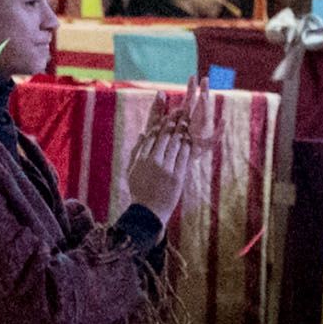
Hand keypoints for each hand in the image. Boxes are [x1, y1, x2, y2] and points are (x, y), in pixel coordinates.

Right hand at [117, 90, 207, 219]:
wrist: (148, 213)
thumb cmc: (140, 192)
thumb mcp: (133, 171)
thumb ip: (138, 151)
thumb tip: (143, 133)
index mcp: (141, 159)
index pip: (151, 136)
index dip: (160, 123)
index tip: (166, 114)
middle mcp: (152, 162)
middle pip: (163, 137)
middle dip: (172, 122)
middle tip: (180, 110)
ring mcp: (165, 169)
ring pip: (174, 144)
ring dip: (181, 130)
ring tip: (186, 119)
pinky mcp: (176, 177)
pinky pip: (183, 157)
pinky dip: (186, 146)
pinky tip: (189, 137)